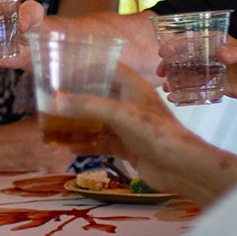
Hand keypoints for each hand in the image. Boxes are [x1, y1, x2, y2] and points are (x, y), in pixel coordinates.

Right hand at [56, 65, 179, 165]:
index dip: (91, 66)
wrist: (181, 168)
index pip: (112, 69)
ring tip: (57, 123)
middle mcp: (132, 105)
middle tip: (56, 98)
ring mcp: (130, 128)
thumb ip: (88, 106)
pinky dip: (88, 144)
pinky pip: (103, 143)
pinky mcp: (129, 147)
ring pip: (100, 121)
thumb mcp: (120, 115)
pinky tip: (70, 148)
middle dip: (80, 97)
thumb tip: (55, 100)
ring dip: (81, 123)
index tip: (68, 69)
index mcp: (135, 89)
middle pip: (102, 95)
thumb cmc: (156, 134)